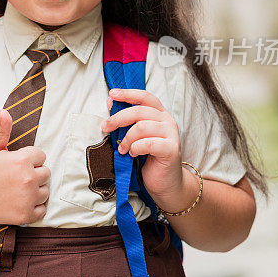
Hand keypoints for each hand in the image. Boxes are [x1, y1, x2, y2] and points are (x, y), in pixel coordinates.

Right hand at [0, 110, 49, 227]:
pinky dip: (34, 208)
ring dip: (35, 191)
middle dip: (34, 174)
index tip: (15, 164)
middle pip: (46, 173)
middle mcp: (28, 179)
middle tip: (16, 177)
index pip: (41, 156)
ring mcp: (28, 198)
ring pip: (45, 191)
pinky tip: (19, 202)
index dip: (29, 159)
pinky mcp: (26, 215)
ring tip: (17, 190)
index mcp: (22, 160)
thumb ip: (1, 130)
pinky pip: (42, 209)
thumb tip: (4, 111)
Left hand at [101, 89, 195, 211]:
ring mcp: (171, 134)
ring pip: (142, 126)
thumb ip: (126, 120)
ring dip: (127, 138)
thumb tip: (110, 102)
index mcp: (159, 114)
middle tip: (106, 127)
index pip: (145, 97)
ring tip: (122, 149)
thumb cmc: (149, 159)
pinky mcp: (171, 149)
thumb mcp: (135, 136)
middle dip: (118, 118)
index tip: (112, 94)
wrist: (165, 183)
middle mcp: (167, 121)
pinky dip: (135, 148)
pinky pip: (147, 143)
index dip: (128, 93)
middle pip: (139, 111)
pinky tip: (133, 154)